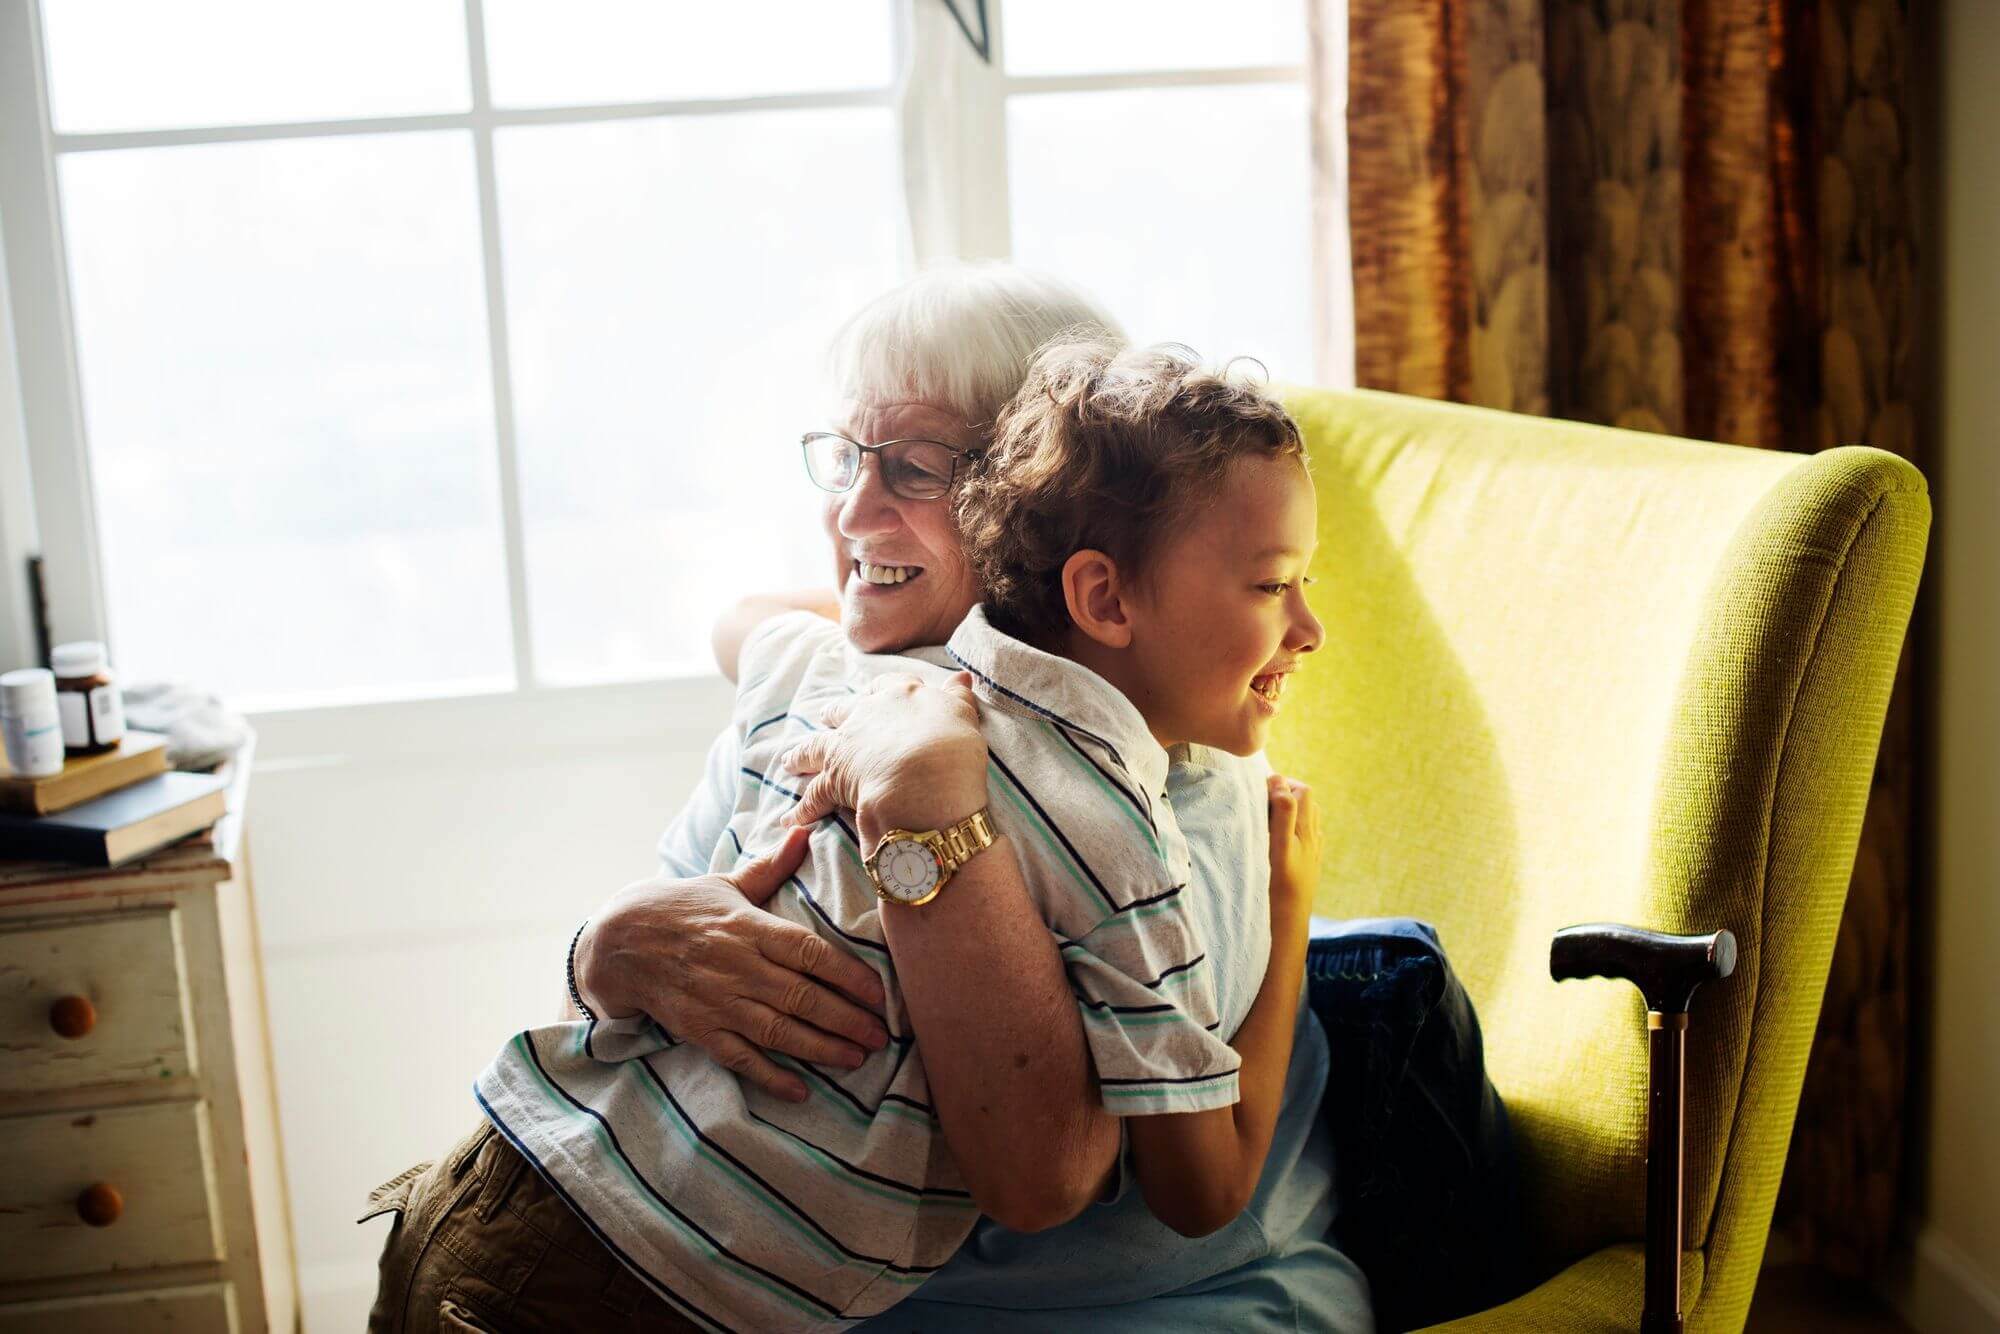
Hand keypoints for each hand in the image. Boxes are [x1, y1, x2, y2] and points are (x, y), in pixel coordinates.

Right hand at [574, 826, 889, 1102]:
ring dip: (821, 1048)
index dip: (848, 974)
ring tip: (857, 1058)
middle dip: (846, 1019)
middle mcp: (737, 966)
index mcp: (748, 927)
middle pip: (801, 996)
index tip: (880, 993)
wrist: (616, 942)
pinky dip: (770, 1076)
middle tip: (881, 1036)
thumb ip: (771, 868)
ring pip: (778, 1031)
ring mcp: (717, 1001)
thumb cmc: (679, 909)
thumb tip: (806, 831)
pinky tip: (801, 1089)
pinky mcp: (698, 1029)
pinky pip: (739, 1058)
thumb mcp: (725, 884)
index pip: (809, 952)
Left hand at [780, 671, 988, 849]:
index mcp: (900, 695)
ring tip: (789, 762)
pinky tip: (791, 819)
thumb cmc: (951, 747)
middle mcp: (867, 715)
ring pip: (815, 747)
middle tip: (826, 718)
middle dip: (835, 715)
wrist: (927, 780)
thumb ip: (958, 696)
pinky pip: (813, 796)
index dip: (880, 692)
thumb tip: (961, 677)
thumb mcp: (963, 714)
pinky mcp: (834, 780)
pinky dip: (802, 809)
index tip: (875, 695)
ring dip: (801, 755)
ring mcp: (846, 746)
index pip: (886, 685)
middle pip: (843, 711)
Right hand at [1266, 773, 1320, 921]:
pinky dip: (1292, 828)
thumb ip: (1282, 812)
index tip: (1259, 792)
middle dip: (1286, 795)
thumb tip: (1279, 781)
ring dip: (1290, 811)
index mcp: (1306, 829)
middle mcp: (1313, 838)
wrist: (1288, 922)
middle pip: (1306, 802)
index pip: (1302, 791)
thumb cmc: (1279, 884)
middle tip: (1261, 802)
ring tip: (1267, 817)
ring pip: (1306, 819)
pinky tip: (1277, 839)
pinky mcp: (1308, 864)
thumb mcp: (1279, 845)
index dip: (1282, 785)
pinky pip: (1304, 836)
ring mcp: (1312, 852)